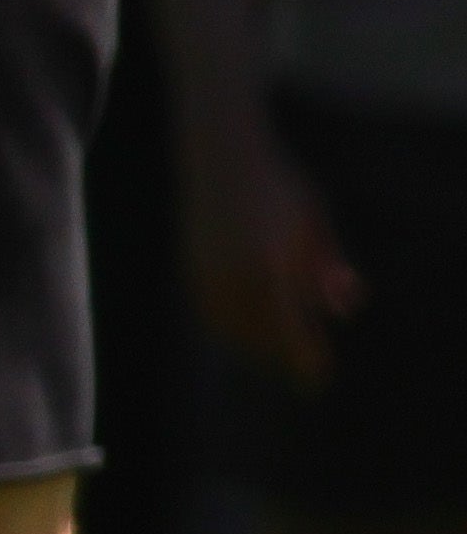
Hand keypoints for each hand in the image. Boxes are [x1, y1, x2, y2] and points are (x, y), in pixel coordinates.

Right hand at [187, 129, 356, 385]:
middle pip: (261, 337)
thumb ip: (330, 268)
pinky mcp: (190, 268)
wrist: (220, 155)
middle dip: (285, 355)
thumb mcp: (316, 224)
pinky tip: (244, 328)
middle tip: (307, 368)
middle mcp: (234, 277)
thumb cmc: (278, 186)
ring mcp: (206, 273)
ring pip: (232, 330)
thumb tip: (343, 310)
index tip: (319, 378)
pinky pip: (211, 313)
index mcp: (269, 268)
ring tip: (277, 349)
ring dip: (256, 345)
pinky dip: (230, 328)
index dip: (306, 360)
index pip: (290, 332)